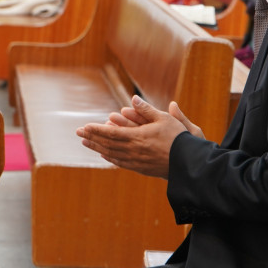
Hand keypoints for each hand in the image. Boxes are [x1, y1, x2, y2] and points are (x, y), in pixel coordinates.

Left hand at [76, 96, 191, 177]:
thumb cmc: (179, 138)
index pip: (111, 133)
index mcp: (138, 137)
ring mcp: (136, 161)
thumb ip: (147, 109)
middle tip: (78, 134)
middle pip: (108, 144)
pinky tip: (104, 155)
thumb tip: (133, 98)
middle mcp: (134, 151)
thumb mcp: (164, 119)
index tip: (85, 127)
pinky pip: (121, 163)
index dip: (97, 130)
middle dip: (92, 138)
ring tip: (86, 143)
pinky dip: (110, 157)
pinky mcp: (141, 168)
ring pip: (112, 154)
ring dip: (98, 148)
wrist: (188, 162)